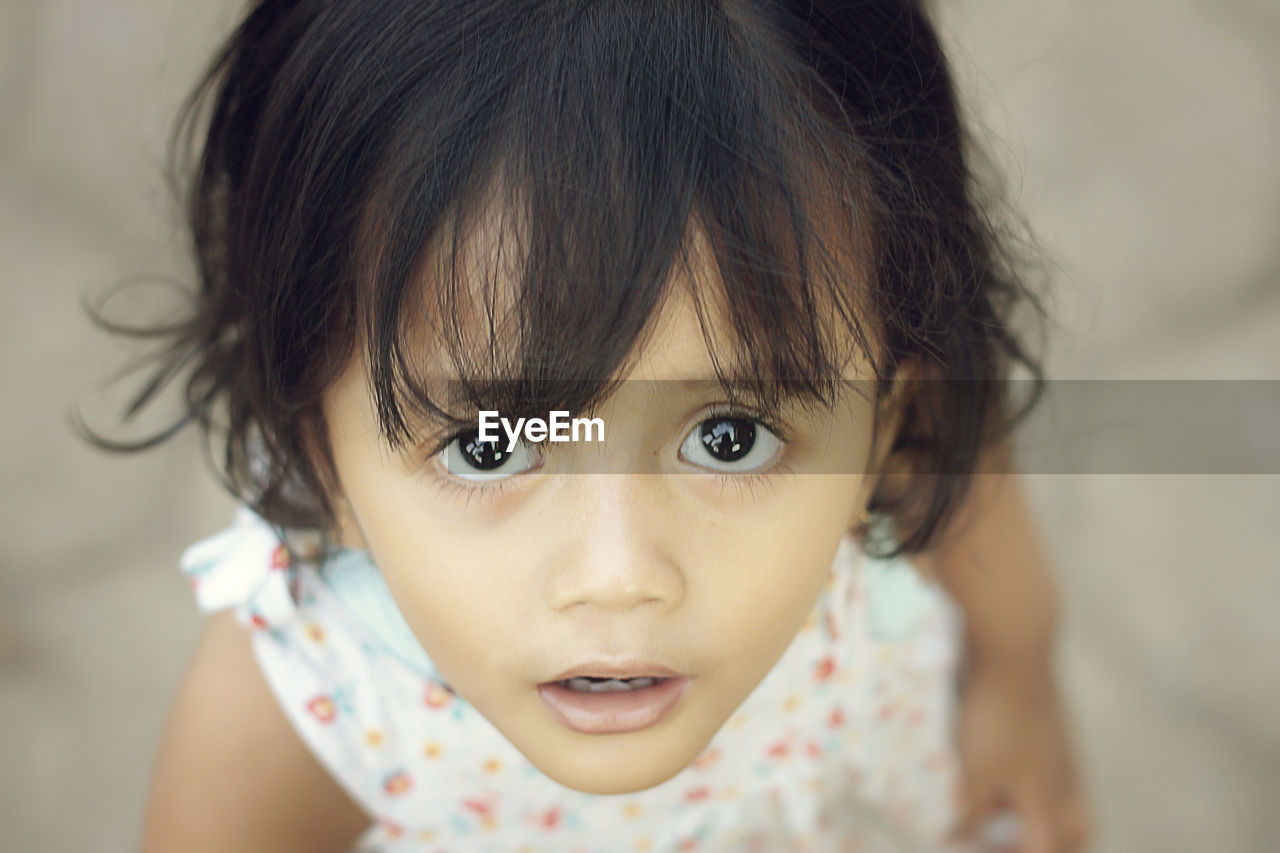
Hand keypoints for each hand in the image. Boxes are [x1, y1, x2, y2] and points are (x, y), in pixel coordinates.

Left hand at [948, 659, 1090, 851]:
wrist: (1017, 653)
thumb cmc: (996, 718)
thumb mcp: (975, 772)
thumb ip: (968, 810)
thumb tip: (954, 837)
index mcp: (1049, 800)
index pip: (1046, 850)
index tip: (989, 849)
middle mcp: (1065, 780)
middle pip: (1076, 829)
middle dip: (1055, 845)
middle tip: (1019, 842)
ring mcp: (1063, 750)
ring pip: (1070, 798)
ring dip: (1048, 815)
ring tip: (1013, 814)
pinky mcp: (1052, 726)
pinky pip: (1056, 769)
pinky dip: (1038, 783)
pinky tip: (1009, 771)